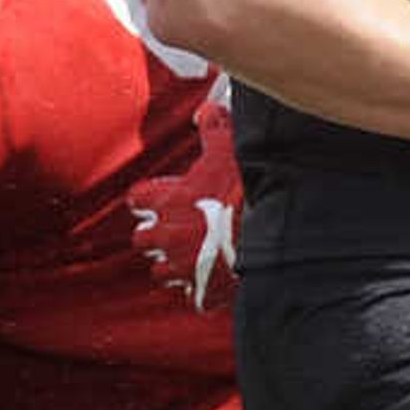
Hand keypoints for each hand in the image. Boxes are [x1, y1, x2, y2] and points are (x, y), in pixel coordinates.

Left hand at [128, 91, 240, 311]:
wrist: (274, 233)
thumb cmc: (244, 190)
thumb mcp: (228, 149)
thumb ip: (213, 128)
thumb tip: (206, 111)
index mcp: (166, 202)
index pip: (136, 199)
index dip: (147, 198)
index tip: (160, 197)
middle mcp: (166, 236)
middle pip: (142, 240)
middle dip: (155, 236)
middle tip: (176, 229)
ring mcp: (184, 266)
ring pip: (160, 272)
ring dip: (172, 265)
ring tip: (191, 258)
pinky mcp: (205, 290)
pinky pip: (195, 298)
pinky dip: (202, 292)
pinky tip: (214, 283)